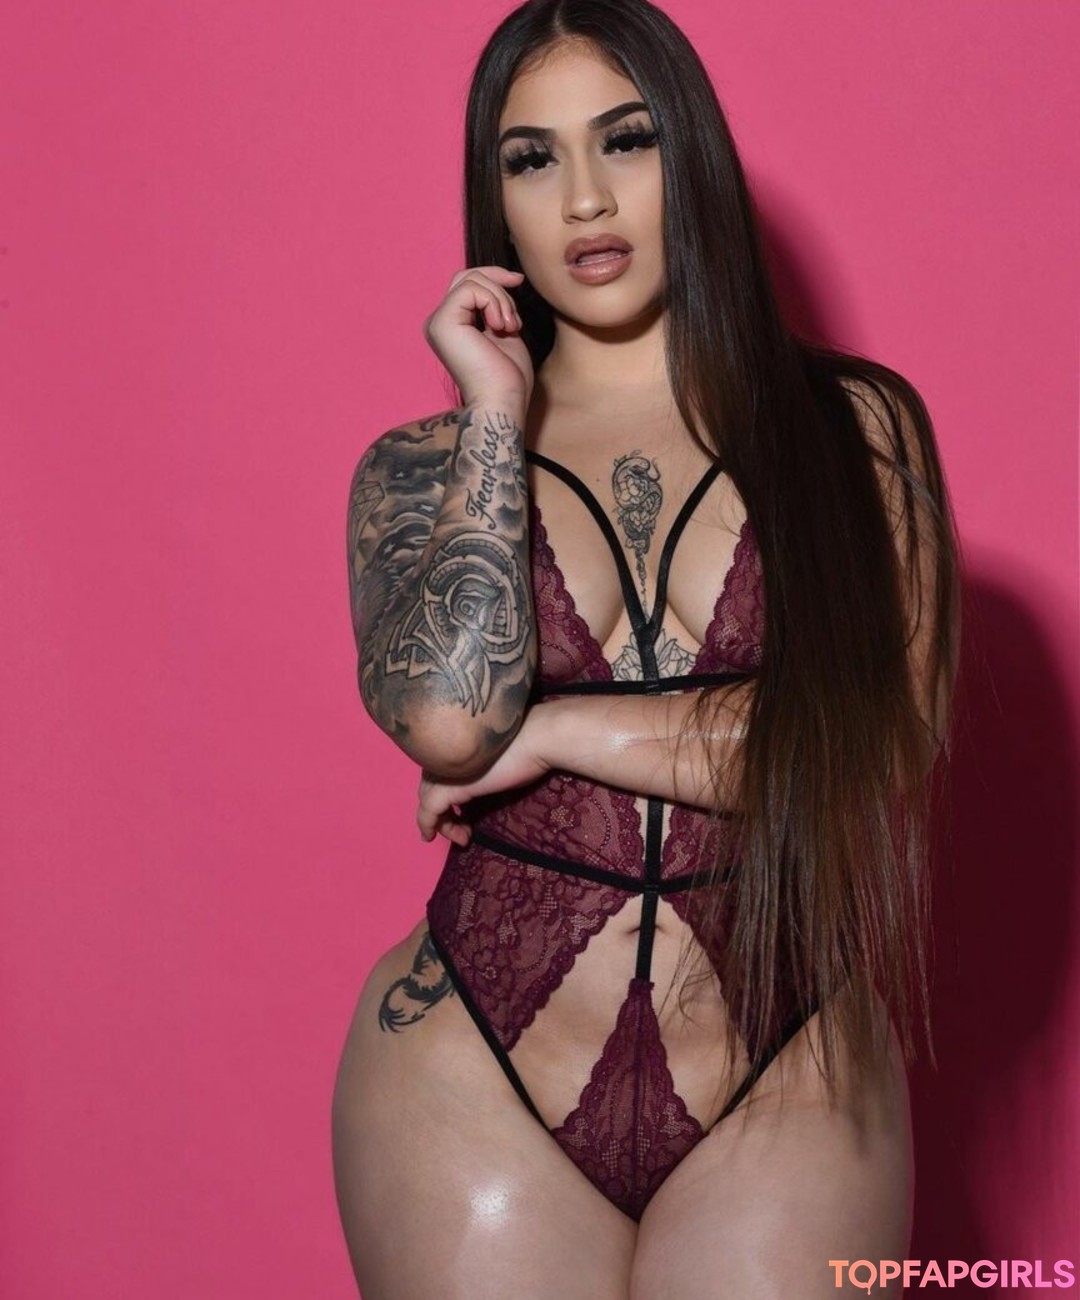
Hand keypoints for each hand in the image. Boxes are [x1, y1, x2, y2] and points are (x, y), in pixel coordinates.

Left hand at [416, 708, 551, 845]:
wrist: (535, 741)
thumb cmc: (525, 748)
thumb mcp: (494, 763)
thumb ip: (478, 773)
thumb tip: (478, 787)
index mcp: (453, 747)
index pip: (434, 775)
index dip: (443, 795)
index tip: (461, 815)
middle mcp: (443, 757)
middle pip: (429, 788)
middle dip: (442, 812)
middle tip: (464, 831)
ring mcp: (444, 772)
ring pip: (427, 801)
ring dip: (442, 823)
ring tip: (462, 838)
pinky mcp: (449, 787)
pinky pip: (428, 811)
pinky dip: (428, 825)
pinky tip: (433, 837)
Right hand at [423, 265, 534, 412]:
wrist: (502, 401)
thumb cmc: (508, 377)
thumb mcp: (504, 330)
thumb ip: (497, 306)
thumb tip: (506, 278)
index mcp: (452, 326)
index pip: (468, 284)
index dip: (494, 277)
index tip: (519, 281)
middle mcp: (439, 322)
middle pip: (466, 276)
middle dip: (498, 283)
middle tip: (515, 315)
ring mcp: (438, 322)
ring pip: (471, 280)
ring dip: (501, 299)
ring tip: (510, 328)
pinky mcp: (442, 323)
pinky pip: (471, 289)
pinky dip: (494, 303)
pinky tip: (501, 328)